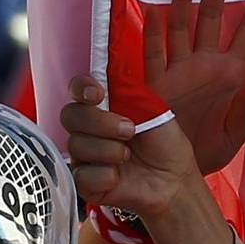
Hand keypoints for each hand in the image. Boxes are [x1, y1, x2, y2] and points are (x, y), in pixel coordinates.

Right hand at [61, 76, 203, 221]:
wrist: (173, 179)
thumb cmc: (164, 144)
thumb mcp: (151, 111)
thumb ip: (128, 91)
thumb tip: (115, 61)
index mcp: (103, 108)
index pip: (77, 89)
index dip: (81, 88)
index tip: (97, 93)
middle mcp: (88, 129)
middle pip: (70, 115)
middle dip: (100, 122)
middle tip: (129, 130)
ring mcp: (84, 155)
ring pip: (77, 146)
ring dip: (109, 151)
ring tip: (129, 156)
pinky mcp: (84, 182)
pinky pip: (82, 175)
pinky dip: (105, 176)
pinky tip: (119, 177)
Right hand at [142, 0, 244, 174]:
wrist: (171, 174)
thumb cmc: (204, 155)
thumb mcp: (232, 141)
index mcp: (230, 74)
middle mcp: (204, 64)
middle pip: (212, 14)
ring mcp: (179, 69)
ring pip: (182, 23)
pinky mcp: (155, 81)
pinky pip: (153, 51)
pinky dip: (153, 31)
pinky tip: (155, 10)